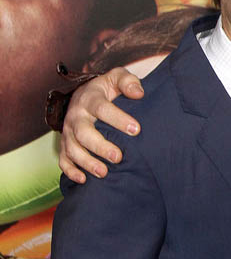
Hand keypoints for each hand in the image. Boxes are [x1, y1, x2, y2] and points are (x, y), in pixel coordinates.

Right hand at [59, 67, 143, 182]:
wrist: (86, 95)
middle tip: (118, 157)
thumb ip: (128, 82)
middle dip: (100, 146)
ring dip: (86, 162)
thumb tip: (139, 93)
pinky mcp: (65, 145)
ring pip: (72, 148)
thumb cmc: (107, 89)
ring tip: (104, 173)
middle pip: (83, 132)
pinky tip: (83, 180)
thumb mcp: (117, 78)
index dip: (117, 119)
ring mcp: (68, 131)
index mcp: (90, 98)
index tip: (136, 130)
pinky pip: (63, 159)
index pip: (101, 108)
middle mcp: (76, 115)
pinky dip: (71, 171)